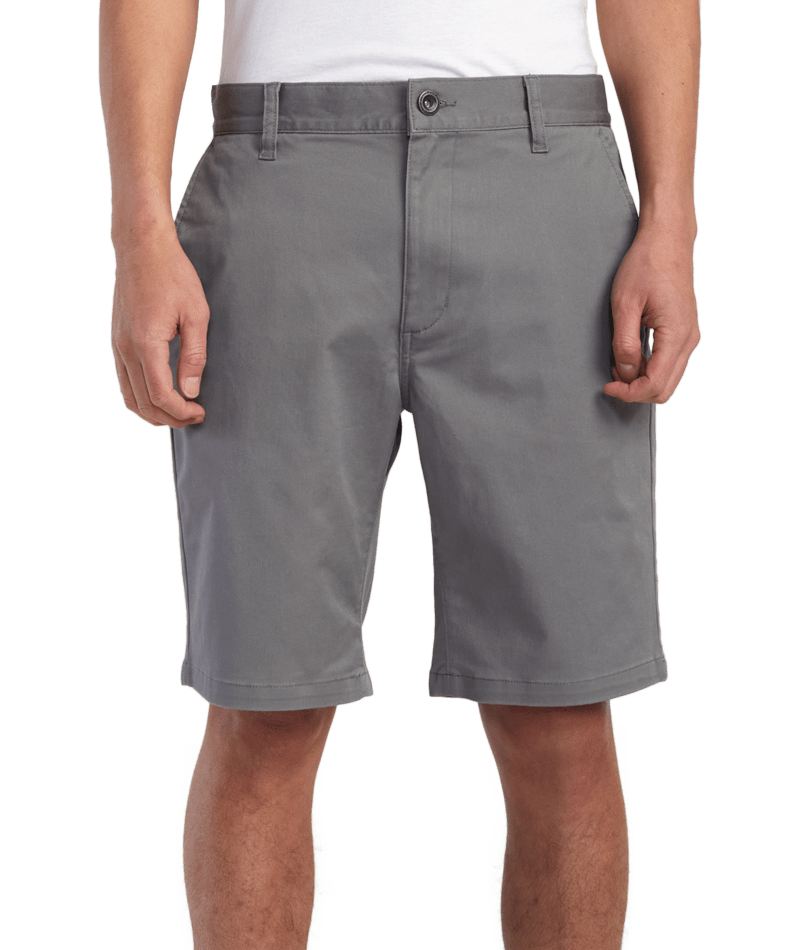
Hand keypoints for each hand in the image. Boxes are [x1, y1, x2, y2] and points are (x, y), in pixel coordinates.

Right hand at [110, 228, 208, 427]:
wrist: (142, 248)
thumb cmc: (173, 275)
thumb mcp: (196, 314)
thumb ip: (194, 356)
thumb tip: (191, 391)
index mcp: (146, 343)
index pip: (161, 395)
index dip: (181, 411)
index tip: (200, 412)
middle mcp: (125, 348)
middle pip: (143, 403)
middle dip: (170, 418)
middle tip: (194, 417)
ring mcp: (117, 345)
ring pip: (129, 396)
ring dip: (153, 412)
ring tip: (178, 412)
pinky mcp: (115, 341)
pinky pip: (123, 381)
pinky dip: (140, 397)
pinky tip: (160, 396)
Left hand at [602, 228, 700, 404]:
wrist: (667, 241)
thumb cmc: (646, 264)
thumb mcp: (624, 304)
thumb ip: (624, 342)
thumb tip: (624, 372)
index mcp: (676, 333)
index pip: (654, 383)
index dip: (628, 392)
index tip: (607, 386)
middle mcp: (690, 339)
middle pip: (665, 390)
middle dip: (636, 391)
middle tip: (611, 379)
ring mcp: (690, 337)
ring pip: (669, 380)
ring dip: (642, 381)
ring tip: (618, 365)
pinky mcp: (685, 333)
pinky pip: (670, 365)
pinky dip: (650, 369)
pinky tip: (631, 357)